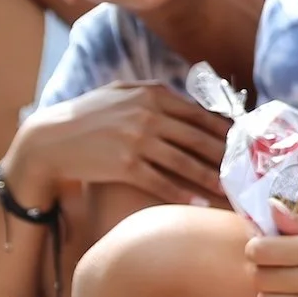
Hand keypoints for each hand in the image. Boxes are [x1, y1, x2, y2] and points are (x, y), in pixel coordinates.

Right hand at [9, 83, 228, 209]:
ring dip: (211, 178)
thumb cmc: (88, 115)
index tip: (244, 143)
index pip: (199, 114)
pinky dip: (182, 194)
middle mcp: (147, 116)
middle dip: (226, 156)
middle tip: (247, 169)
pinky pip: (162, 182)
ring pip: (185, 162)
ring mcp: (136, 141)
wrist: (50, 139)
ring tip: (230, 190)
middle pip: (199, 138)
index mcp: (151, 95)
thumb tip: (189, 102)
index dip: (225, 130)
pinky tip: (199, 203)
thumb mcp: (120, 92)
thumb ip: (154, 94)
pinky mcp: (124, 166)